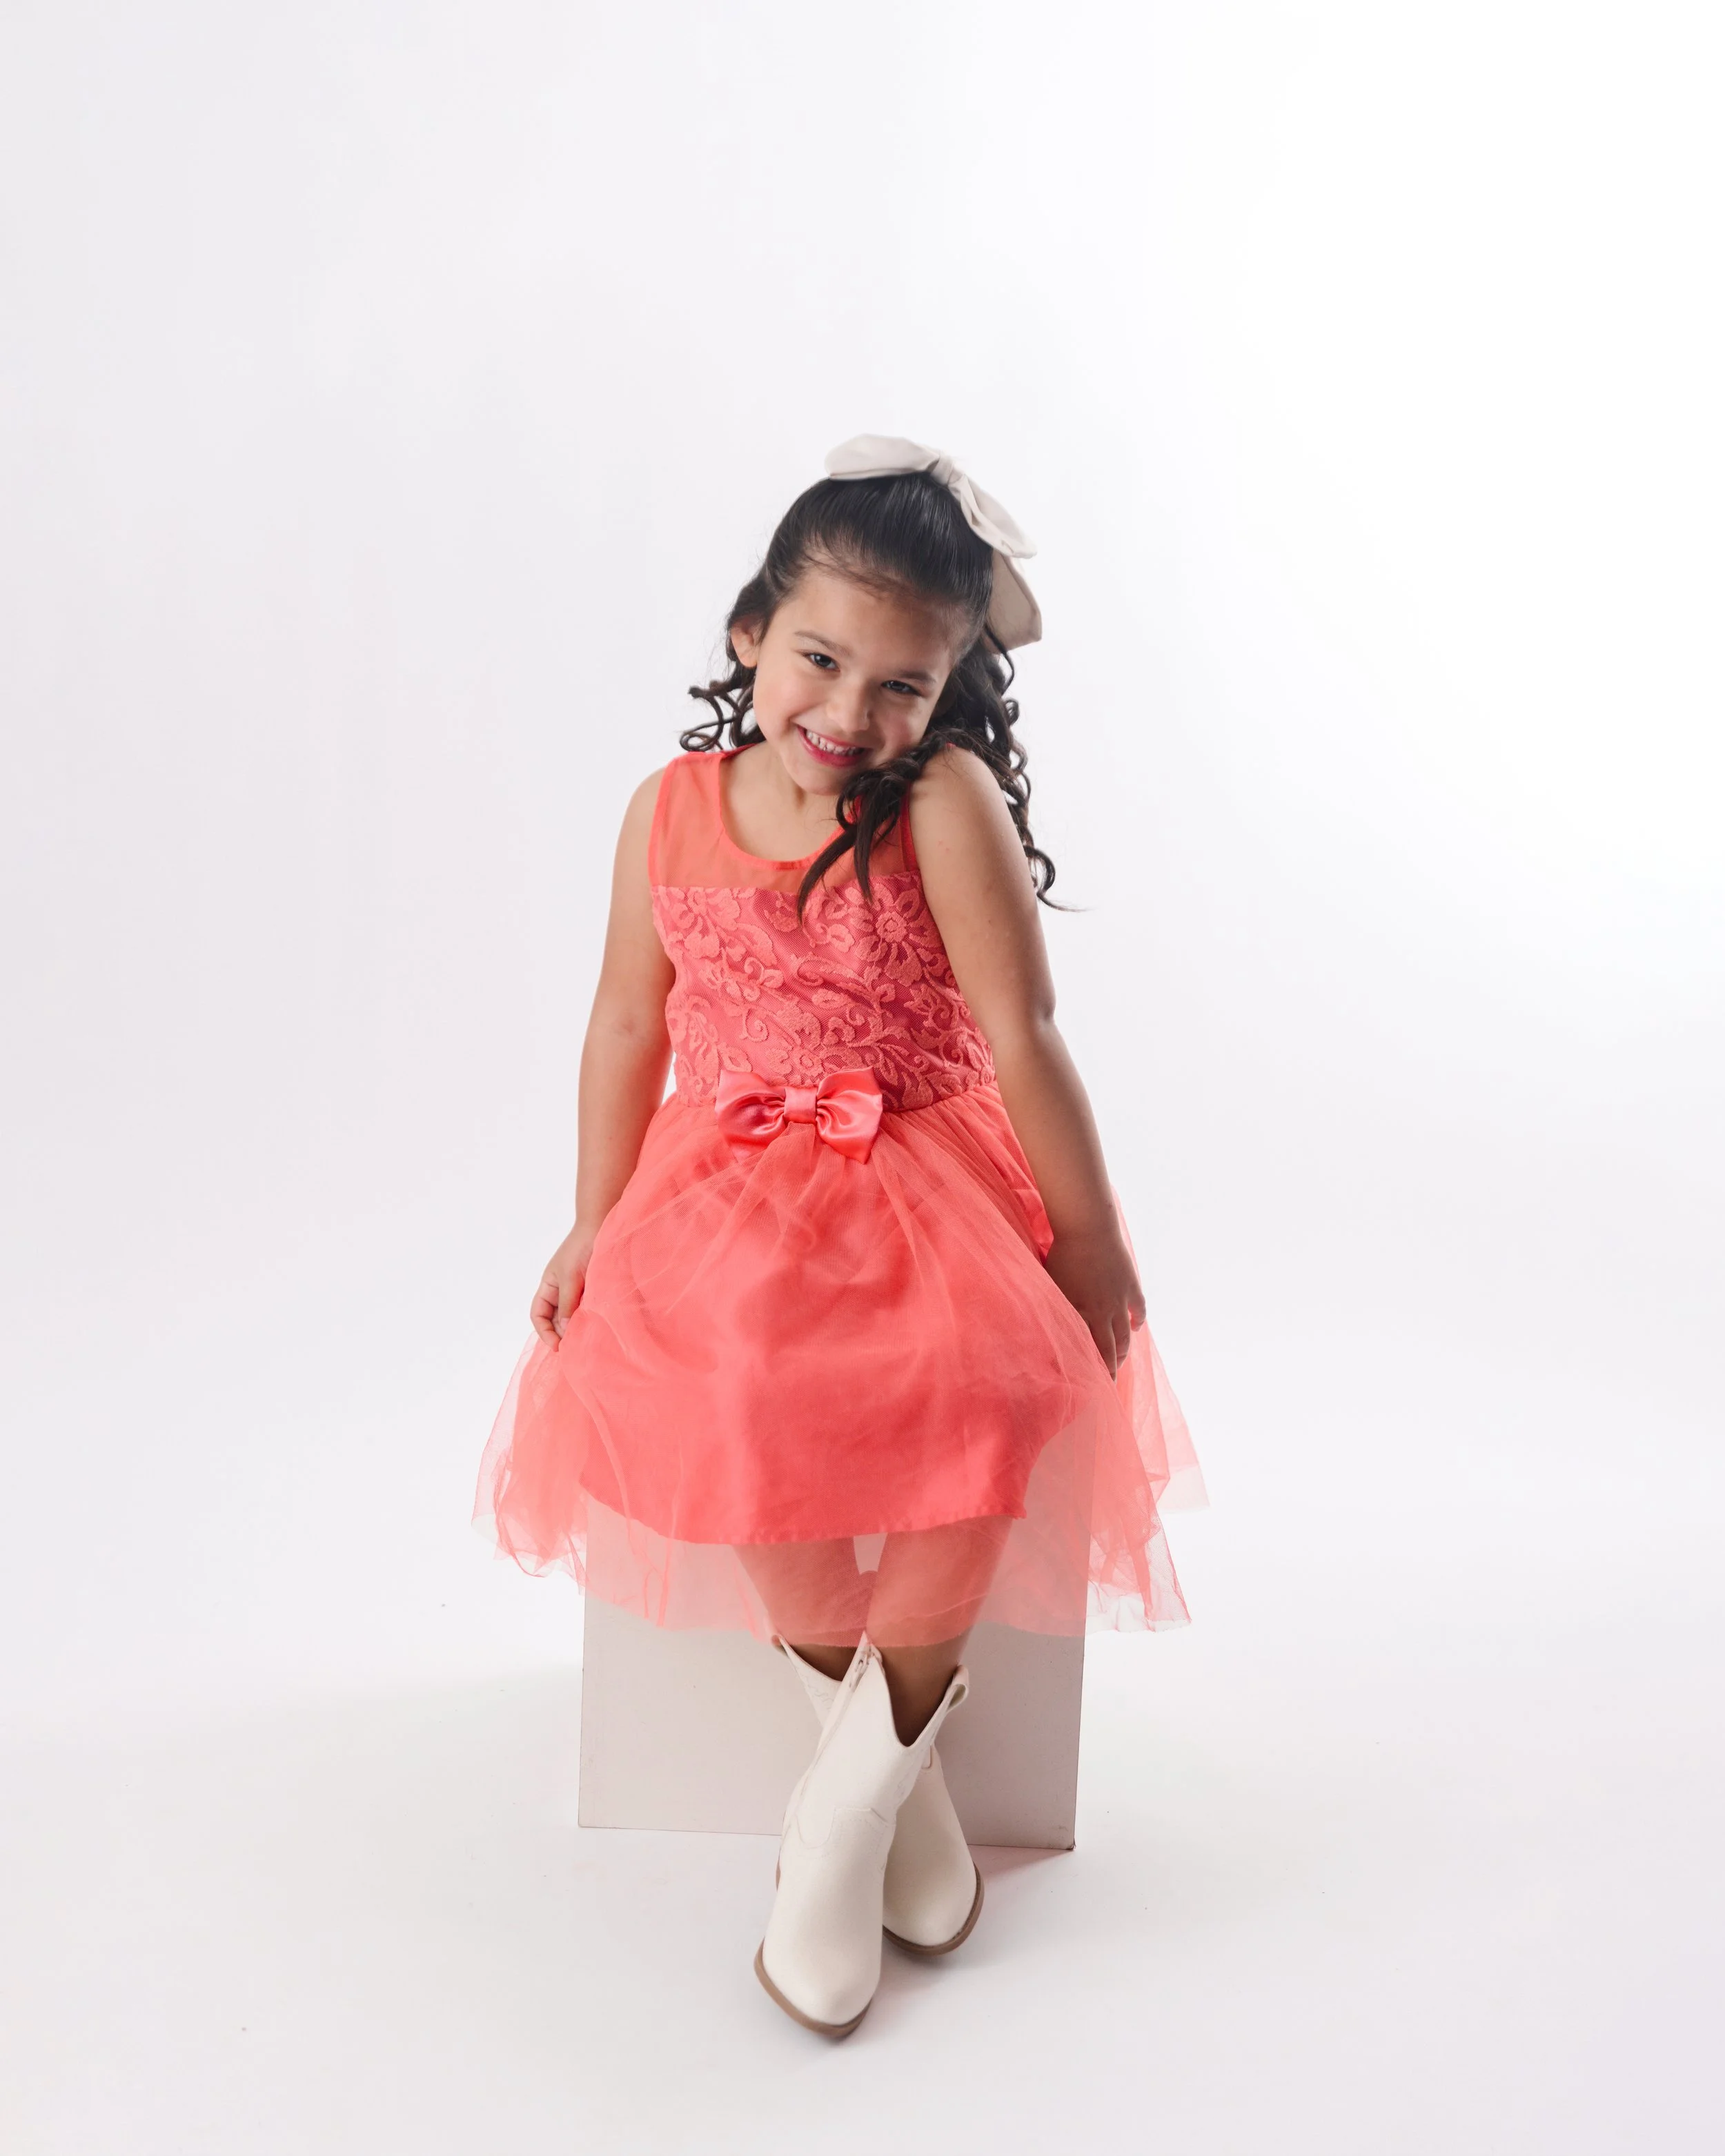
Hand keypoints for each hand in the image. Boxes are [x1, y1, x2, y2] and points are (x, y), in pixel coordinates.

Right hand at [531, 1221, 598, 1343]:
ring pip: (571, 1315)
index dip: (544, 1332)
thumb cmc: (581, 1248)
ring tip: (585, 1340)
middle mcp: (559, 1290)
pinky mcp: (591, 1288)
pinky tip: (596, 1325)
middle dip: (561, 1334)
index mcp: (548, 1286)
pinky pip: (585, 1308)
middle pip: (554, 1319)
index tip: (557, 1346)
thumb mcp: (571, 1278)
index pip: (538, 1315)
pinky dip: (588, 1318)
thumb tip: (563, 1328)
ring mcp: (576, 1289)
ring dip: (575, 1327)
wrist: (600, 1226)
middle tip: (574, 1348)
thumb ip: (567, 1303)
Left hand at [1043, 1222, 1145, 1378]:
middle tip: (1110, 1385)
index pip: (1092, 1353)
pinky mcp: (1131, 1285)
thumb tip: (1046, 1330)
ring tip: (1121, 1359)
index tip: (1094, 1388)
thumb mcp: (1051, 1286)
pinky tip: (1135, 1329)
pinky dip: (1137, 1321)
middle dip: (1112, 1370)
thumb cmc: (1062, 1255)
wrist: (1088, 1228)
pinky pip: (1138, 1310)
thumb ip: (1053, 1310)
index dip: (1095, 1372)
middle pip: (1112, 1349)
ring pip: (1126, 1334)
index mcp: (1083, 1314)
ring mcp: (1120, 1299)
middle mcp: (1105, 1312)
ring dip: (1124, 1350)